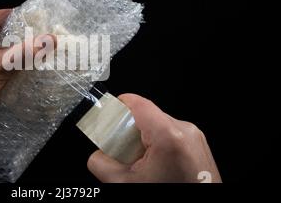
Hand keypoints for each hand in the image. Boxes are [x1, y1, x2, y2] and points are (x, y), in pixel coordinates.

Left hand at [0, 9, 54, 163]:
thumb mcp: (2, 66)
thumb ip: (26, 52)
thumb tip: (51, 40)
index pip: (3, 15)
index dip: (22, 20)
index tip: (38, 28)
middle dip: (13, 36)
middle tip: (31, 45)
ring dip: (2, 47)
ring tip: (18, 56)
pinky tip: (0, 65)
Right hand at [87, 94, 221, 182]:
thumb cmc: (171, 198)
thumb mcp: (125, 184)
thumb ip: (102, 164)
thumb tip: (97, 155)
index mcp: (168, 136)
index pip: (137, 103)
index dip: (118, 106)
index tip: (107, 116)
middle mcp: (185, 131)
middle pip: (147, 116)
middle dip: (129, 131)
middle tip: (120, 150)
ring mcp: (195, 138)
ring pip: (159, 125)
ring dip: (144, 139)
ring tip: (139, 163)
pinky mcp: (199, 146)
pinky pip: (171, 134)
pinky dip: (158, 145)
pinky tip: (153, 166)